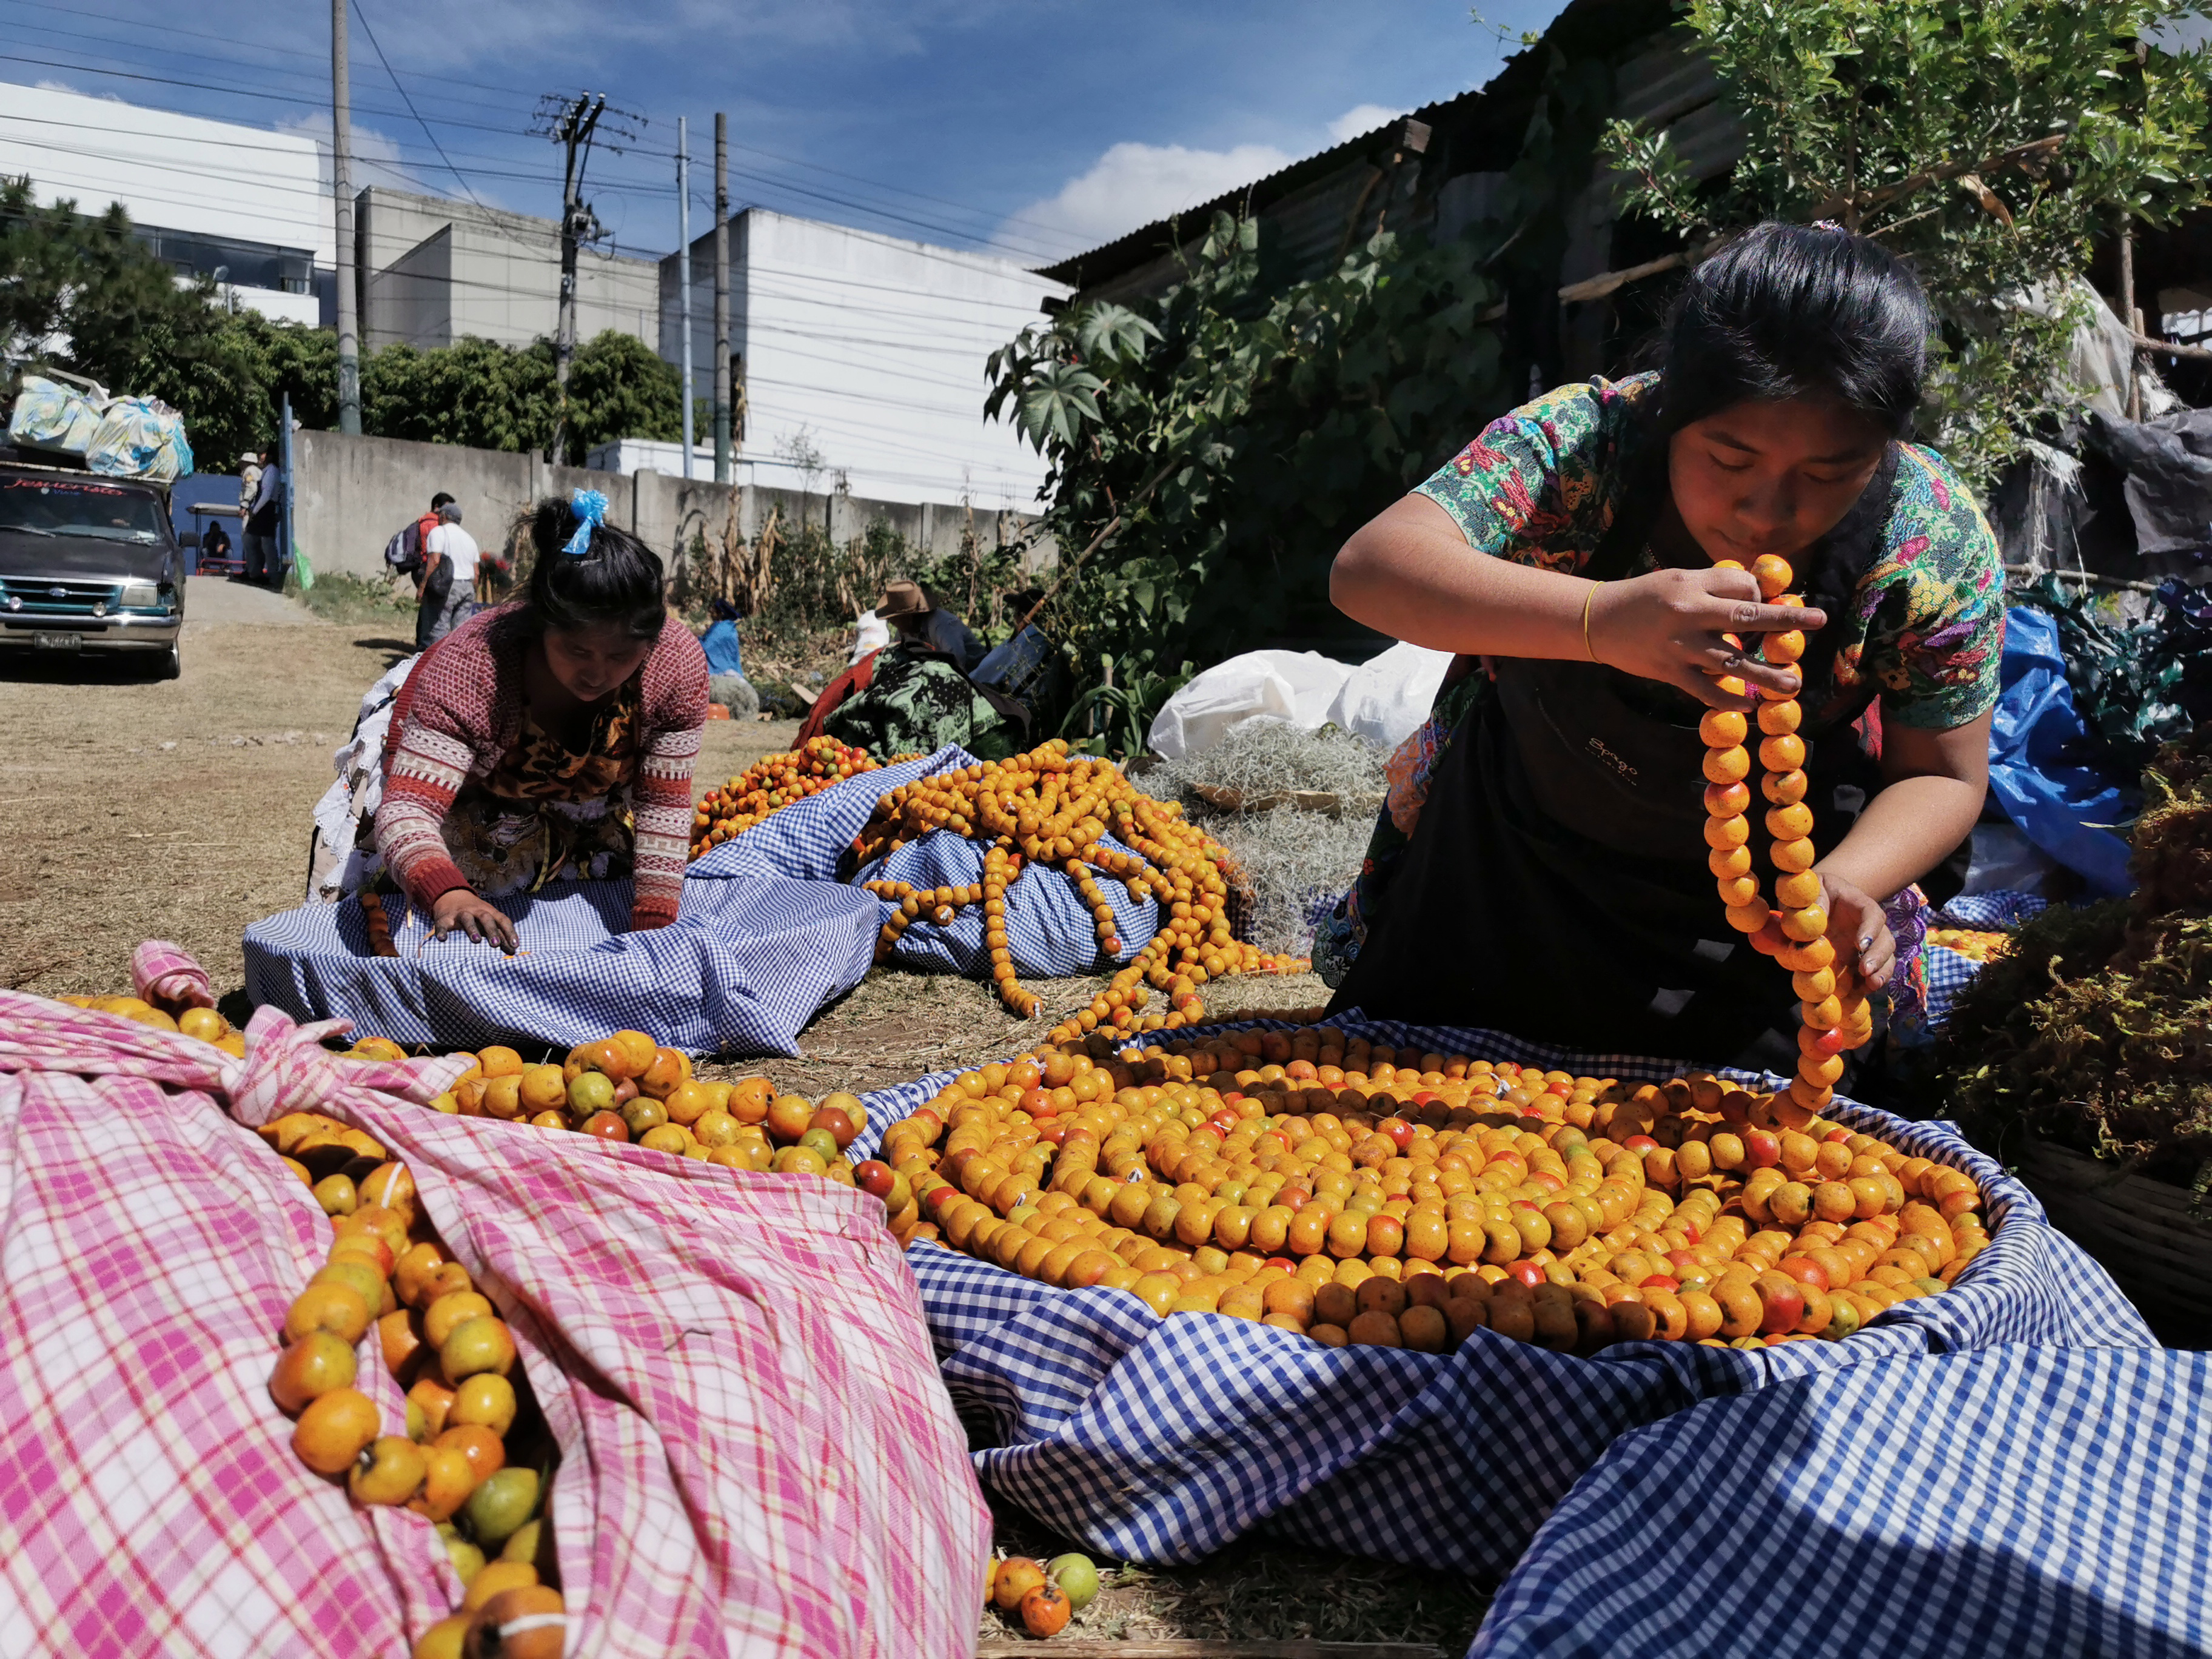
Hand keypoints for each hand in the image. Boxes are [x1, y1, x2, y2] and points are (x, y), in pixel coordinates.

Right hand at [431, 889, 517, 952]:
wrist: (453, 897)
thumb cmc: (477, 915)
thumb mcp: (490, 922)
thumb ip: (501, 936)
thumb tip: (513, 951)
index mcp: (490, 912)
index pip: (502, 920)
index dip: (510, 932)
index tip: (515, 945)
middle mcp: (476, 911)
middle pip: (485, 918)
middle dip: (491, 930)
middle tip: (495, 944)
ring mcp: (460, 914)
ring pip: (467, 919)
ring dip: (472, 929)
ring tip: (476, 940)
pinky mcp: (445, 918)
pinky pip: (442, 924)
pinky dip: (442, 931)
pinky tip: (442, 939)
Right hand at [1587, 566, 1826, 710]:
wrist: (1598, 621)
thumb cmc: (1643, 596)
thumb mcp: (1679, 579)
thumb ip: (1714, 586)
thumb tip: (1756, 594)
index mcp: (1692, 587)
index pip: (1740, 588)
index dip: (1761, 594)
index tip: (1765, 603)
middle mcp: (1689, 614)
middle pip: (1746, 617)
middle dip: (1784, 619)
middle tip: (1818, 621)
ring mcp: (1680, 647)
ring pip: (1730, 661)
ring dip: (1765, 675)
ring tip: (1792, 685)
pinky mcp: (1669, 672)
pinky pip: (1704, 689)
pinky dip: (1727, 698)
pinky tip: (1748, 705)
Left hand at [1814, 871, 1893, 988]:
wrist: (1815, 903)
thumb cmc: (1813, 893)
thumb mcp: (1812, 889)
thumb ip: (1814, 899)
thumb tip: (1814, 916)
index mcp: (1857, 904)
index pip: (1872, 914)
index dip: (1870, 929)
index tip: (1861, 945)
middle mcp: (1867, 926)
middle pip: (1885, 938)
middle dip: (1878, 956)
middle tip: (1865, 970)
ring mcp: (1865, 944)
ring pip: (1885, 957)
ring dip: (1881, 972)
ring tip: (1871, 985)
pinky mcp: (1858, 960)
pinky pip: (1870, 973)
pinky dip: (1867, 984)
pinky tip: (1860, 994)